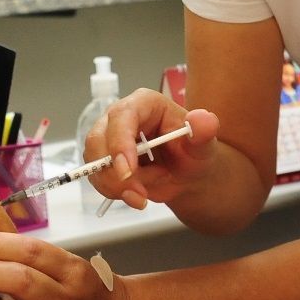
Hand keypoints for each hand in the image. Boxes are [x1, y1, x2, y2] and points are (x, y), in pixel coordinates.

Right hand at [83, 90, 219, 210]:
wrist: (186, 174)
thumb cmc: (192, 153)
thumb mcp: (203, 145)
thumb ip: (204, 132)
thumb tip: (204, 119)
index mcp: (144, 104)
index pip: (122, 116)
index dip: (120, 142)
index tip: (128, 170)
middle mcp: (120, 118)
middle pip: (99, 139)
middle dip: (114, 172)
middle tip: (140, 193)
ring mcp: (108, 139)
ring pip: (95, 163)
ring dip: (118, 186)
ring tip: (148, 191)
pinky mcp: (103, 159)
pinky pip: (98, 178)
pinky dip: (116, 193)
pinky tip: (138, 196)